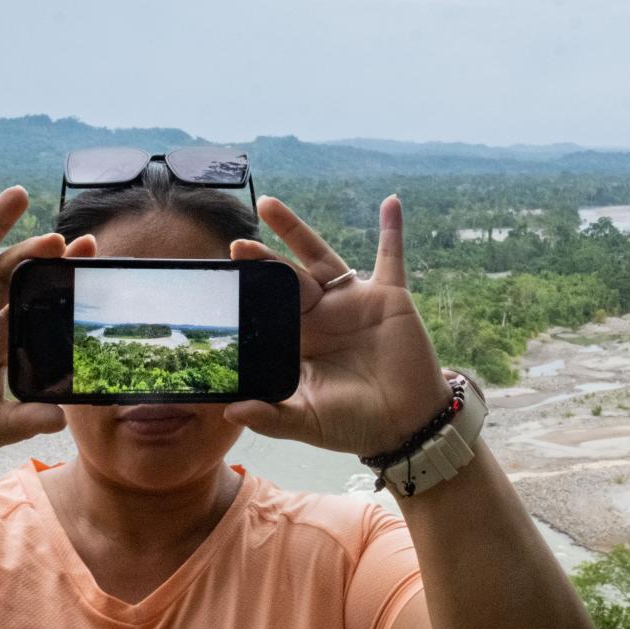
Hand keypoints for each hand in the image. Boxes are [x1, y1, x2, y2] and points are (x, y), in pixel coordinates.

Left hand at [224, 194, 453, 455]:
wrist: (406, 426)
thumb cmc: (356, 424)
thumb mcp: (309, 422)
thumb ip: (271, 417)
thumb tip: (230, 410)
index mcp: (300, 340)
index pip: (268, 307)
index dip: (249, 293)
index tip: (223, 279)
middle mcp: (322, 314)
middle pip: (286, 276)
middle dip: (262, 260)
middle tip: (236, 246)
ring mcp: (354, 301)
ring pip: (320, 255)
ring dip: (295, 229)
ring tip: (267, 205)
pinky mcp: (389, 297)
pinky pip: (391, 257)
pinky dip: (392, 230)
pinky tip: (390, 202)